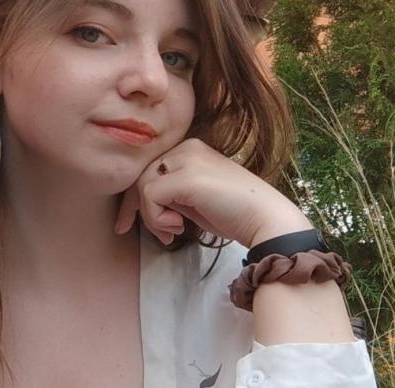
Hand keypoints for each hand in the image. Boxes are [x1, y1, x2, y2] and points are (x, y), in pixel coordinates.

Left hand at [114, 138, 311, 247]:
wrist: (266, 220)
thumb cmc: (234, 214)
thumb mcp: (195, 200)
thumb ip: (171, 195)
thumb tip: (143, 206)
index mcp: (191, 149)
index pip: (149, 170)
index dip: (136, 199)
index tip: (128, 224)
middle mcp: (187, 147)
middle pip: (141, 176)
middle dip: (136, 208)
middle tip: (146, 233)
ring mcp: (187, 159)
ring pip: (142, 186)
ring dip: (151, 217)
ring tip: (172, 231)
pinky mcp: (186, 176)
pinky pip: (149, 196)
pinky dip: (155, 217)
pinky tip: (177, 227)